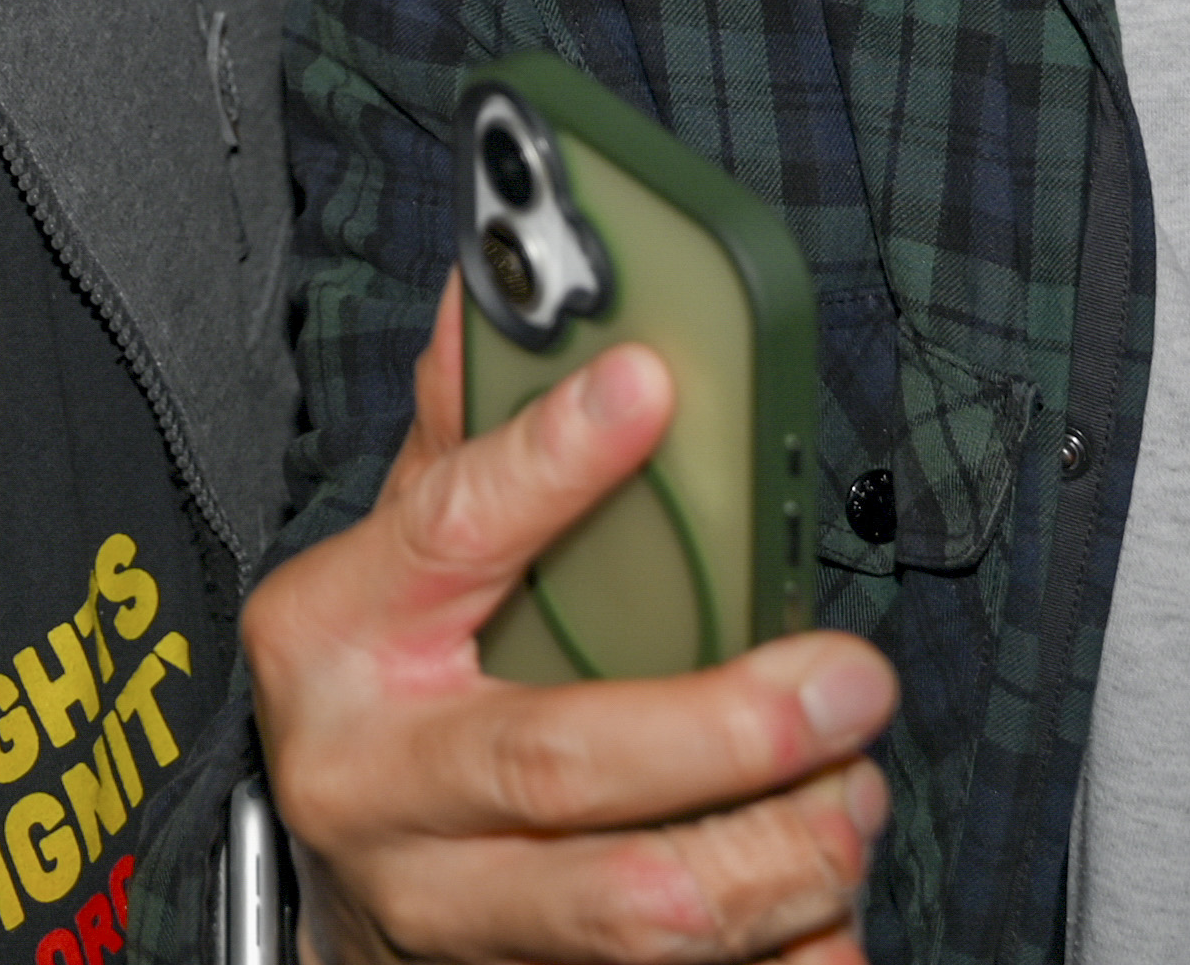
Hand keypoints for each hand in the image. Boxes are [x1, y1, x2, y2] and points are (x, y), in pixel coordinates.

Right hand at [247, 325, 895, 964]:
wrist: (336, 904)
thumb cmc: (386, 702)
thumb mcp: (392, 567)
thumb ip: (462, 445)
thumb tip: (494, 292)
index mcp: (337, 636)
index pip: (448, 532)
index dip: (553, 460)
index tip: (653, 388)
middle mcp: (374, 782)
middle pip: (562, 760)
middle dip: (732, 728)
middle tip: (849, 682)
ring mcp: (442, 907)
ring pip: (634, 906)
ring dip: (780, 852)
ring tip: (853, 792)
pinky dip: (782, 960)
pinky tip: (835, 922)